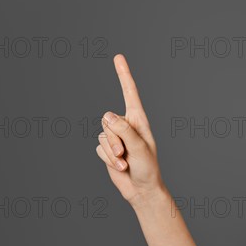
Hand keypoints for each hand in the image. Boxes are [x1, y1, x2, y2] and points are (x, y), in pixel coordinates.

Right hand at [96, 53, 165, 205]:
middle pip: (107, 120)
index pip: (130, 92)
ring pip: (102, 136)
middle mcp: (125, 124)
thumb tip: (106, 115)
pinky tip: (120, 166)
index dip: (123, 74)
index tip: (118, 57)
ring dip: (112, 153)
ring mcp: (115, 136)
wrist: (141, 188)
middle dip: (115, 139)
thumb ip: (124, 130)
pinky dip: (108, 160)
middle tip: (127, 153)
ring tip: (126, 161)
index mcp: (138, 119)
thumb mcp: (139, 147)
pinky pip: (98, 149)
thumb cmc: (147, 167)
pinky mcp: (107, 149)